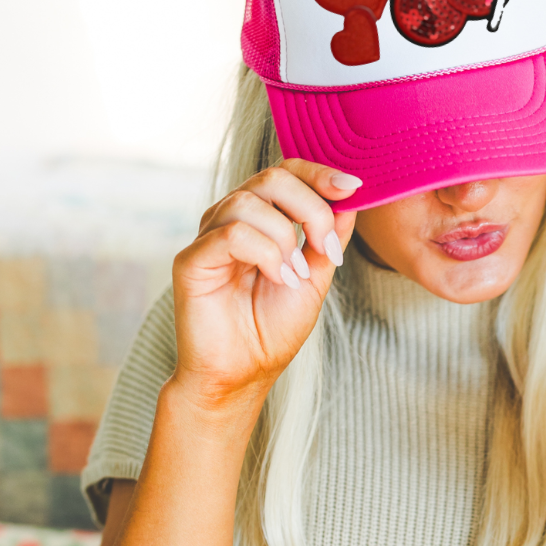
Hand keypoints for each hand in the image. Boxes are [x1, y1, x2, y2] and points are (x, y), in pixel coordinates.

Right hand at [171, 160, 358, 411]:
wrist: (244, 372)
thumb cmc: (273, 329)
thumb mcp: (316, 277)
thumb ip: (329, 237)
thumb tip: (350, 197)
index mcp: (261, 219)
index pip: (286, 172)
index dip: (319, 173)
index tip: (353, 188)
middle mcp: (232, 220)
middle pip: (271, 178)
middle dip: (311, 208)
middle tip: (327, 248)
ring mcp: (209, 237)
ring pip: (249, 202)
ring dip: (286, 237)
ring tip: (296, 275)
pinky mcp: (192, 259)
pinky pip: (231, 233)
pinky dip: (265, 253)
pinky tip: (278, 278)